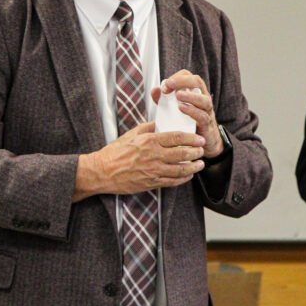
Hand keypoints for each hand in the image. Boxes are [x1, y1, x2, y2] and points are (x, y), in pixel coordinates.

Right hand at [73, 121, 204, 201]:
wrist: (103, 171)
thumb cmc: (115, 152)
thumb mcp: (132, 134)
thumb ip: (148, 127)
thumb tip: (161, 123)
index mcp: (150, 141)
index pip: (177, 138)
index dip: (191, 138)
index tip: (199, 139)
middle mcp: (154, 156)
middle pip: (182, 154)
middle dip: (196, 152)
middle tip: (202, 150)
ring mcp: (153, 171)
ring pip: (180, 170)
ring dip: (193, 167)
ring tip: (200, 164)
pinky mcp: (151, 183)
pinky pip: (172, 181)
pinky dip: (183, 179)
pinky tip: (188, 176)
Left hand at [154, 70, 224, 157]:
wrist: (203, 142)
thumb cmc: (188, 123)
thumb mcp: (174, 109)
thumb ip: (164, 100)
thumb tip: (155, 90)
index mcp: (195, 92)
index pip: (188, 76)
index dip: (177, 77)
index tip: (165, 85)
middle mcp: (203, 99)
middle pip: (197, 82)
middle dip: (183, 81)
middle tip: (169, 85)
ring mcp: (207, 112)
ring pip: (203, 99)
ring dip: (190, 96)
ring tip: (178, 95)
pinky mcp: (207, 125)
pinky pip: (202, 116)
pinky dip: (192, 111)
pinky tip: (182, 108)